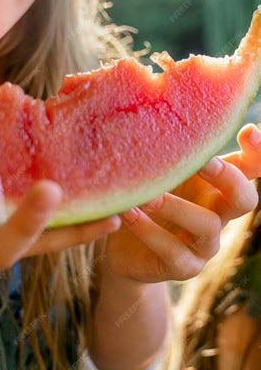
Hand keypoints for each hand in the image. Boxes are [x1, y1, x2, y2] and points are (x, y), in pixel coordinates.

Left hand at [97, 123, 259, 284]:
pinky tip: (126, 215)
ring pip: (207, 226)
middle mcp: (219, 214)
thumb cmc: (143, 197)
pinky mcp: (184, 268)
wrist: (121, 248)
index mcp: (216, 186)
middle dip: (226, 178)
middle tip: (201, 161)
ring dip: (175, 207)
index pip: (250, 169)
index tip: (248, 132)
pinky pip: (173, 252)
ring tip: (144, 195)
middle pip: (245, 199)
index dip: (258, 154)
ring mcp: (205, 245)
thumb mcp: (154, 171)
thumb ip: (165, 149)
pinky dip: (149, 231)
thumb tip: (154, 101)